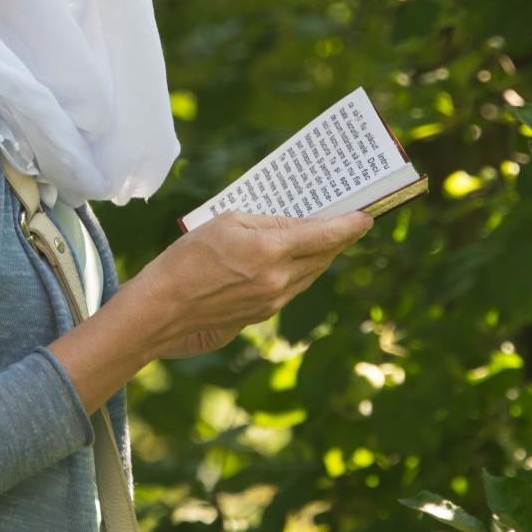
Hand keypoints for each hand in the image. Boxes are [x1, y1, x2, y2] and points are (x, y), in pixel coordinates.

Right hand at [124, 209, 374, 359]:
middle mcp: (279, 280)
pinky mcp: (262, 314)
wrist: (164, 307)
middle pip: (323, 257)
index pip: (324, 236)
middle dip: (338, 239)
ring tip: (324, 238)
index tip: (367, 217)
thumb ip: (267, 222)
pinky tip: (294, 261)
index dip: (349, 226)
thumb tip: (295, 226)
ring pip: (310, 275)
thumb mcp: (228, 222)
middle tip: (349, 222)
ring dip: (320, 256)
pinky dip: (299, 271)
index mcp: (272, 251)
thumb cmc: (189, 257)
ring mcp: (273, 301)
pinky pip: (292, 288)